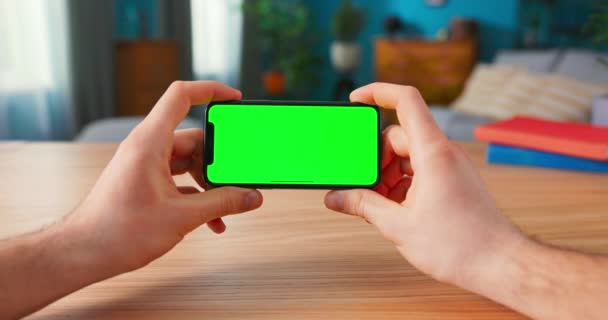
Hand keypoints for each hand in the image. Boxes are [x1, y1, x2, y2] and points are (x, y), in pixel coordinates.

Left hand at [64, 81, 262, 275]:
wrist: (83, 253)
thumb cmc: (118, 232)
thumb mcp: (181, 217)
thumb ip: (222, 204)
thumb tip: (252, 197)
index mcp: (150, 142)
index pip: (181, 96)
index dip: (210, 90)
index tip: (234, 99)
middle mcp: (147, 148)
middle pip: (194, 139)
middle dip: (219, 162)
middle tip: (237, 180)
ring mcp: (145, 165)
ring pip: (189, 163)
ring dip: (210, 184)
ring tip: (227, 207)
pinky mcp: (145, 182)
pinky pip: (179, 180)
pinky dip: (197, 195)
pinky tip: (213, 220)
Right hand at [324, 83, 526, 286]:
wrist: (500, 264)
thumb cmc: (461, 246)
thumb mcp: (399, 226)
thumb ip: (363, 206)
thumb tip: (336, 197)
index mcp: (432, 153)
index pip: (406, 101)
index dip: (377, 92)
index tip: (355, 100)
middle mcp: (443, 152)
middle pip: (398, 135)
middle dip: (374, 158)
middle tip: (362, 185)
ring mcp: (450, 165)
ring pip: (407, 155)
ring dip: (387, 174)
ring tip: (379, 204)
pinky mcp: (452, 179)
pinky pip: (419, 169)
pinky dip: (402, 183)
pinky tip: (394, 208)